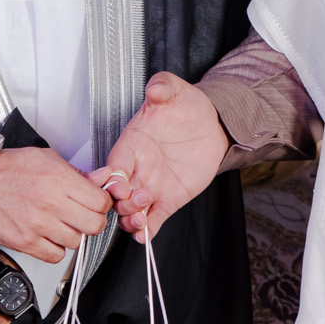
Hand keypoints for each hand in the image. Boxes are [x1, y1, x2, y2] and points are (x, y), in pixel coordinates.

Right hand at [0, 146, 112, 263]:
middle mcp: (50, 203)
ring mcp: (38, 224)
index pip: (101, 202)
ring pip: (76, 242)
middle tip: (82, 218)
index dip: (101, 204)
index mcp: (59, 180)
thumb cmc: (9, 169)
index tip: (94, 204)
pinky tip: (47, 236)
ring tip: (59, 224)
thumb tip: (103, 178)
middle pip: (94, 225)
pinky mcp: (25, 241)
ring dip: (71, 236)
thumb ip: (77, 173)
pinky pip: (55, 256)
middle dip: (92, 222)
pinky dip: (54, 249)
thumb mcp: (47, 159)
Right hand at [93, 72, 229, 242]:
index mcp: (133, 144)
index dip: (113, 178)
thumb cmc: (186, 106)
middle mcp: (138, 168)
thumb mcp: (174, 90)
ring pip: (132, 211)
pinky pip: (154, 219)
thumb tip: (155, 89)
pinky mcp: (169, 199)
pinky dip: (148, 231)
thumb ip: (162, 87)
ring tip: (142, 220)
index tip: (120, 184)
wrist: (211, 123)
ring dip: (132, 220)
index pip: (114, 165)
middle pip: (118, 194)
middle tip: (138, 200)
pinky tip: (146, 236)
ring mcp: (152, 186)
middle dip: (122, 203)